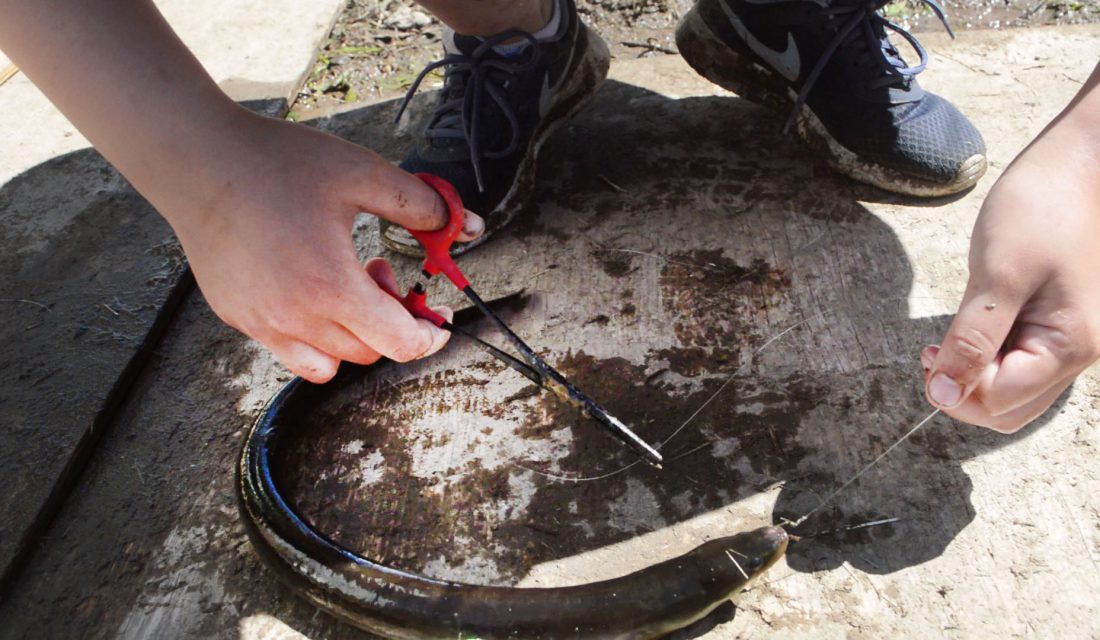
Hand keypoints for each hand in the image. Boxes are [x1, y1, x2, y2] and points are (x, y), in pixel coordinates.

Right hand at [0, 0, 482, 382]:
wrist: (197, 160)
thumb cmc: (275, 164)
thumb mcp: (362, 174)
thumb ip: (421, 206)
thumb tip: (467, 226)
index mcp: (331, 288)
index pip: (399, 343)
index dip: (429, 336)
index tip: (436, 319)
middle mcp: (295, 318)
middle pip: (369, 352)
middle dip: (388, 318)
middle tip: (377, 269)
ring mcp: (262, 324)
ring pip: (330, 362)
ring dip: (351, 334)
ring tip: (340, 283)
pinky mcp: (237, 318)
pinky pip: (289, 351)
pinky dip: (313, 336)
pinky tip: (307, 288)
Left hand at [922, 70, 1099, 431]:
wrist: (1075, 166)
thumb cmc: (1040, 212)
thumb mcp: (998, 276)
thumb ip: (972, 341)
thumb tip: (942, 393)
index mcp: (1068, 347)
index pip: (999, 403)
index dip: (955, 390)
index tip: (928, 352)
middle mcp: (1073, 354)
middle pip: (1006, 409)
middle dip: (962, 391)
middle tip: (932, 349)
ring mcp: (1063, 340)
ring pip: (1010, 390)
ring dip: (971, 377)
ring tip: (946, 339)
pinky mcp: (1049, 323)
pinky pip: (1014, 362)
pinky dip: (984, 358)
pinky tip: (967, 326)